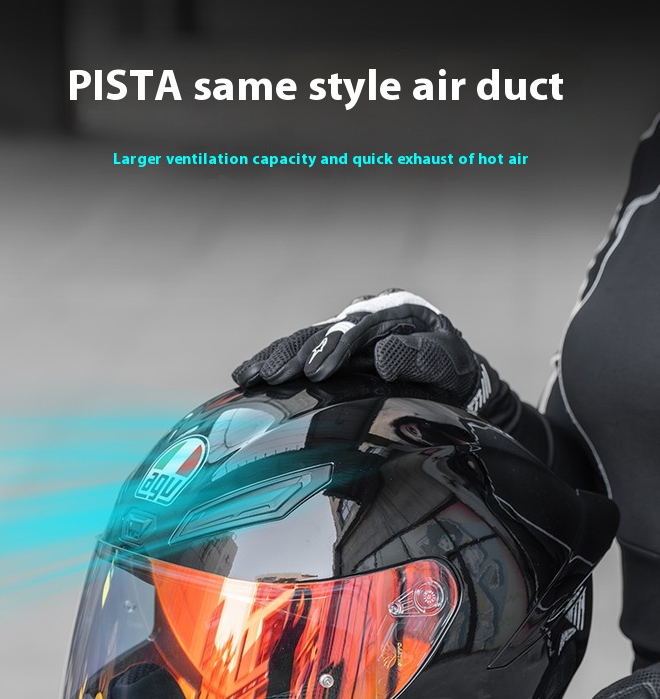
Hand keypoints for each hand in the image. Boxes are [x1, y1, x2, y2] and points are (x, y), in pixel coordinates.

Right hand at [232, 289, 489, 409]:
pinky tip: (248, 376)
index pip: (358, 327)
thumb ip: (424, 357)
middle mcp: (365, 318)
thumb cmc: (455, 372)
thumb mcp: (451, 364)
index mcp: (393, 313)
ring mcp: (348, 334)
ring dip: (276, 358)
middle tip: (272, 377)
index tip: (316, 372)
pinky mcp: (336, 352)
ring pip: (306, 340)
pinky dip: (275, 363)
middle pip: (324, 331)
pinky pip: (302, 354)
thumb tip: (384, 356)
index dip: (334, 348)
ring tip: (248, 376)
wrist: (456, 378)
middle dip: (295, 354)